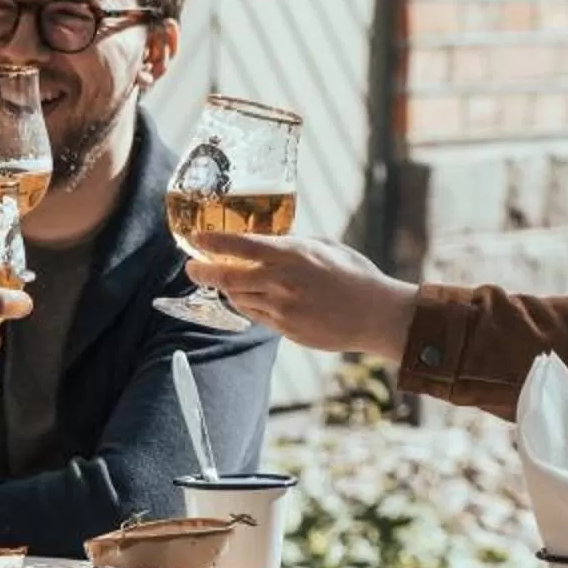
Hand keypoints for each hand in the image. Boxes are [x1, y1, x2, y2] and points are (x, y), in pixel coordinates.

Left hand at [187, 233, 422, 358]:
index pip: (239, 245)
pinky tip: (248, 297)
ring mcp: (281, 308)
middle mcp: (281, 281)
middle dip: (202, 270)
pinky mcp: (285, 329)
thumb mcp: (324, 246)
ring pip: (238, 297)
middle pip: (227, 276)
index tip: (194, 238)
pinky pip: (255, 315)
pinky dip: (246, 304)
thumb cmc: (355, 275)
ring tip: (222, 279)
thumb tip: (270, 241)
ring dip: (226, 288)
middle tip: (191, 266)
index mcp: (292, 254)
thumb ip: (293, 244)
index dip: (211, 242)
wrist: (376, 314)